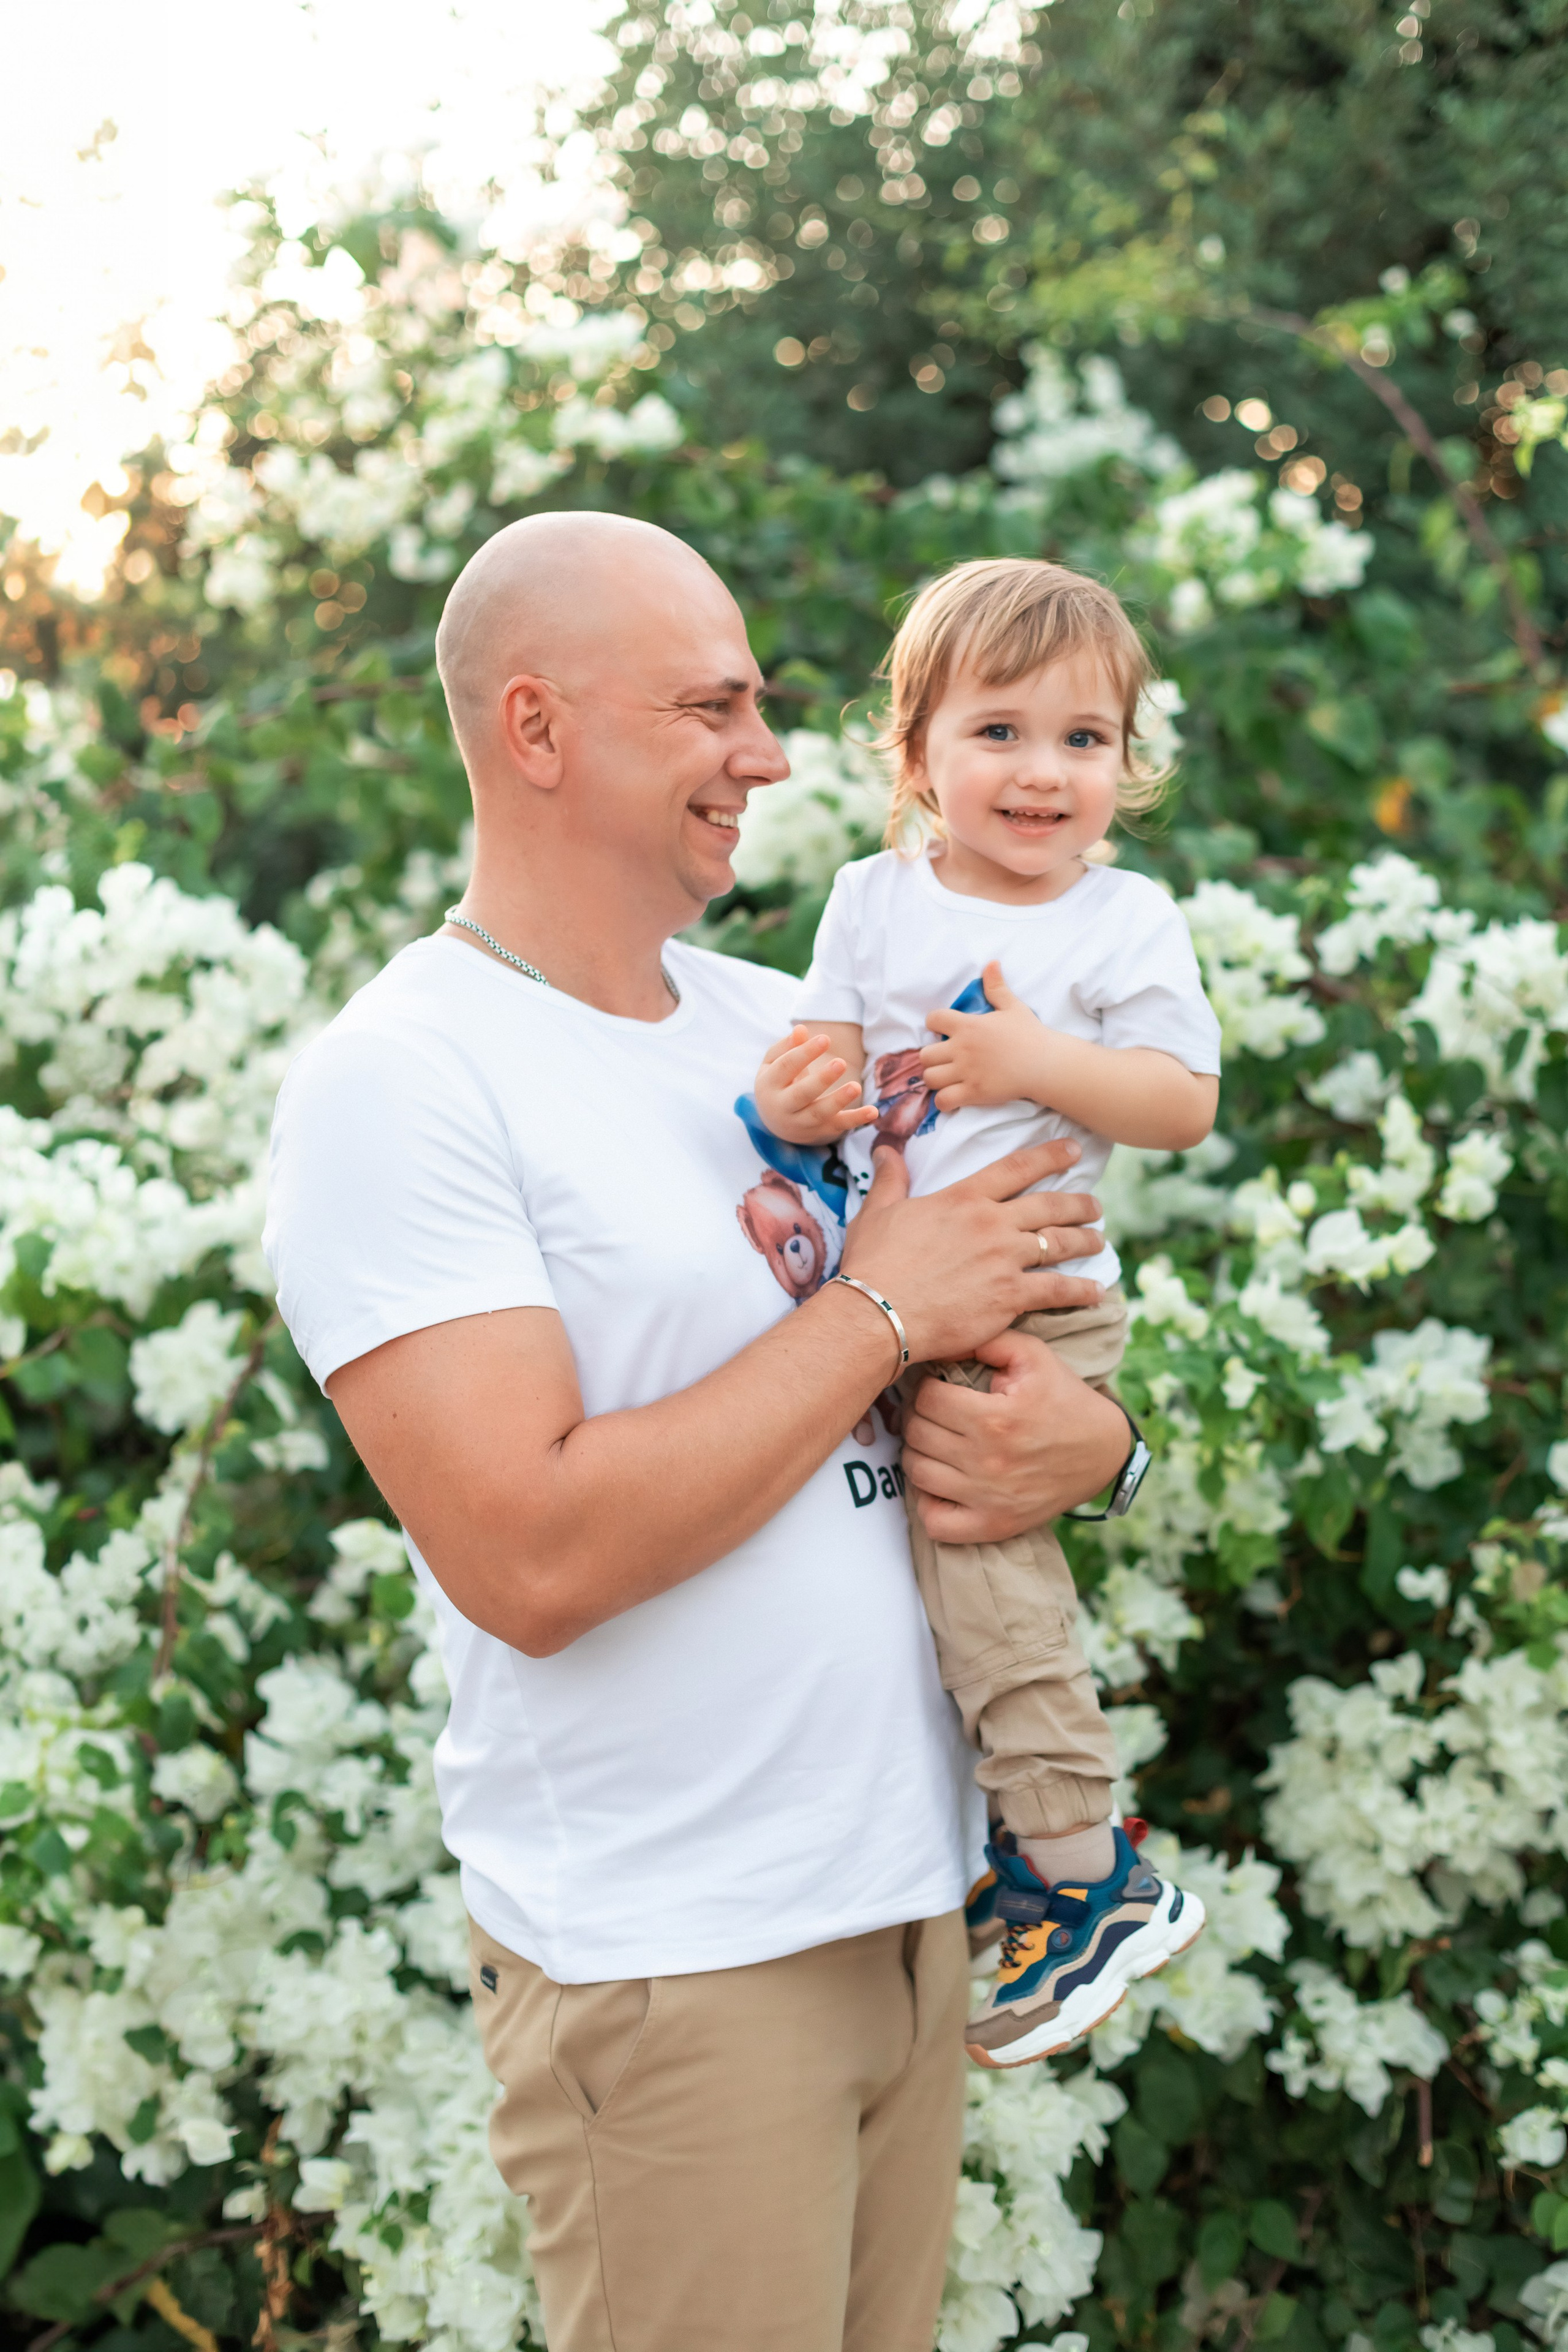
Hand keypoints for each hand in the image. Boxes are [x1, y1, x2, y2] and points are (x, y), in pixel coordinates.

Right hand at [755, 1027, 876, 1144]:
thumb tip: (801, 1029)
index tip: (825, 1039)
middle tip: (841, 1063)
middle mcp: (782, 1107)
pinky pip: (839, 1126)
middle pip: (802, 1094)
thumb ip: (786, 1047)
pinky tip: (873, 1112)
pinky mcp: (821, 1131)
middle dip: (821, 1079)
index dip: (805, 1052)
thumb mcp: (774, 1064)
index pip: (786, 1067)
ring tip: (855, 1087)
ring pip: (820, 1113)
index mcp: (768, 1085)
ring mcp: (801, 1122)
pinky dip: (857, 1119)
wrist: (777, 1122)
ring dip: (839, 1100)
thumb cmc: (778, 1083)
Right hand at [838, 1140, 1104, 1364]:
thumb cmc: (874, 1264)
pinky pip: (1058, 1289)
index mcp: (964, 1199)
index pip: (1016, 1168)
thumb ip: (891, 1179)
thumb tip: (885, 1148)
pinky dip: (1082, 1290)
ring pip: (1059, 1243)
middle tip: (1095, 1205)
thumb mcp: (878, 1212)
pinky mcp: (1011, 1297)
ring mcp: (1005, 1260)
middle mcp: (992, 1223)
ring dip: (1085, 1240)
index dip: (1050, 1157)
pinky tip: (1096, 1291)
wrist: (878, 1313)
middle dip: (1078, 1203)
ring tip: (1099, 1240)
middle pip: (1049, 1205)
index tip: (1073, 1152)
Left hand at [900, 1328, 1130, 1542]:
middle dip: (918, 1415)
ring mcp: (989, 1499)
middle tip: (934, 1410)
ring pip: (917, 1472)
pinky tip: (942, 1481)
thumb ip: (987, 1341)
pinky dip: (929, 1502)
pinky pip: (936, 1523)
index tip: (938, 1386)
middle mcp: (989, 1462)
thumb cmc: (1064, 1398)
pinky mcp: (993, 1525)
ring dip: (919, 1452)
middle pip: (916, 1433)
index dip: (927, 1386)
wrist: (1103, 1451)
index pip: (927, 1398)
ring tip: (937, 1439)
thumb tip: (943, 1342)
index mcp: (996, 1418)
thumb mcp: (1034, 1356)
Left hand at [920, 961, 1056, 1112]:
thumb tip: (991, 962)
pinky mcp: (973, 1093)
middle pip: (925, 1054)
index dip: (935, 1024)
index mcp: (968, 1025)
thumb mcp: (1012, 1006)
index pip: (933, 1020)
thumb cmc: (1030, 1034)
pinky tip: (953, 1095)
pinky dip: (944, 1101)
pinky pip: (943, 1100)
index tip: (944, 1030)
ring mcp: (966, 1072)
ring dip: (936, 1078)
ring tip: (947, 1078)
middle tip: (945, 1059)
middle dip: (932, 1057)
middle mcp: (962, 1048)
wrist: (1045, 1063)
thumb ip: (996, 987)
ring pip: (930, 1078)